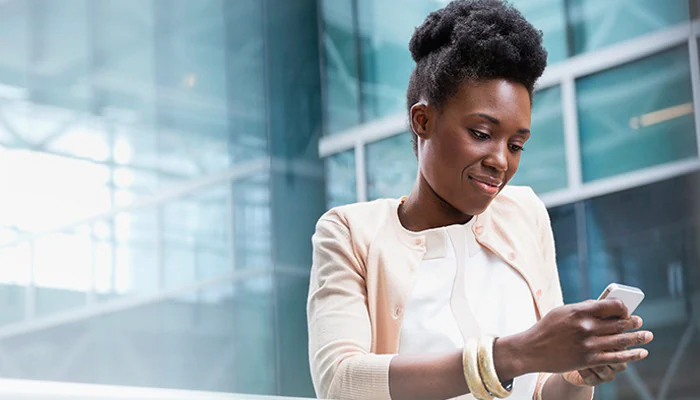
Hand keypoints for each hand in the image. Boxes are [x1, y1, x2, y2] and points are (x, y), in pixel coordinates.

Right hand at [511, 299, 652, 374]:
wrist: (531, 350)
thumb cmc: (547, 328)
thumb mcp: (563, 311)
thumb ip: (583, 308)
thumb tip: (603, 307)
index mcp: (580, 311)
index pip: (612, 306)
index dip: (623, 308)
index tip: (626, 310)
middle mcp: (586, 327)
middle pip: (620, 323)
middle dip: (633, 322)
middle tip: (639, 322)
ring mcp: (588, 344)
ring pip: (621, 341)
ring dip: (638, 338)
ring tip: (647, 336)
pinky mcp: (588, 360)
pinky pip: (616, 358)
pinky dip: (631, 355)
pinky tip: (640, 353)